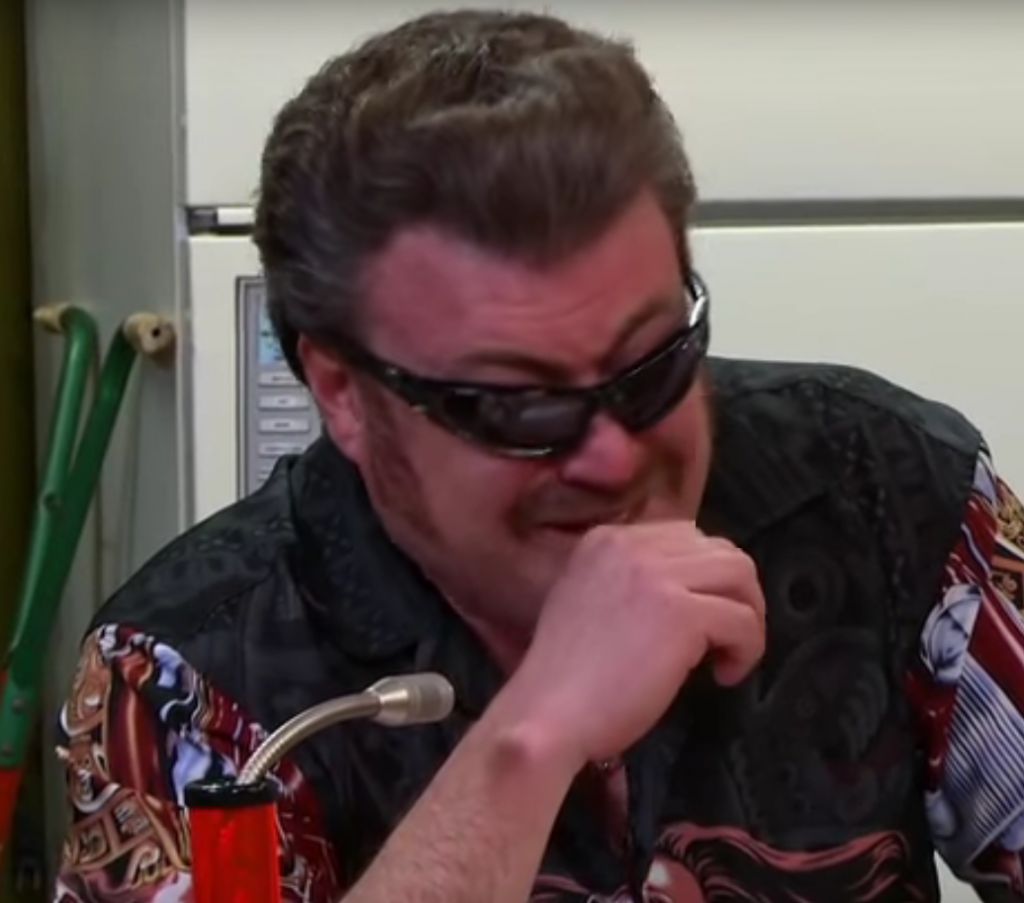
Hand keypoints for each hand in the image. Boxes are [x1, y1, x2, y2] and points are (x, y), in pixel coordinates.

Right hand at [507, 522, 765, 764]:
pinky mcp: (681, 613)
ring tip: (729, 655)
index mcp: (605, 539)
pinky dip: (746, 649)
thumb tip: (687, 590)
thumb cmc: (565, 678)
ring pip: (740, 573)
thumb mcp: (589, 601)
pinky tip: (724, 676)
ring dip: (748, 616)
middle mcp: (631, 545)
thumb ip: (630, 582)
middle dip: (734, 592)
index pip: (682, 535)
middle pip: (718, 548)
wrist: (546, 716)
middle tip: (726, 637)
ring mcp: (656, 575)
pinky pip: (743, 619)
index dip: (702, 578)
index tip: (699, 618)